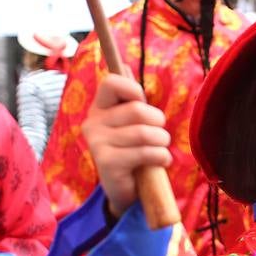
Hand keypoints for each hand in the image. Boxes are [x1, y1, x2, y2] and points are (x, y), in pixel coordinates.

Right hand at [82, 74, 170, 215]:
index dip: (133, 89)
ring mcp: (97, 143)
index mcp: (98, 109)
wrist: (123, 190)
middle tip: (160, 135)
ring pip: (144, 132)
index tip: (142, 103)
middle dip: (158, 122)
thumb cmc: (131, 151)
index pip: (111, 83)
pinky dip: (161, 157)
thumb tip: (125, 65)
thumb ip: (128, 99)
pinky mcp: (107, 163)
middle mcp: (93, 123)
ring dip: (162, 141)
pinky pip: (145, 153)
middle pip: (137, 109)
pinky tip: (161, 162)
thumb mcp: (129, 124)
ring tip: (161, 149)